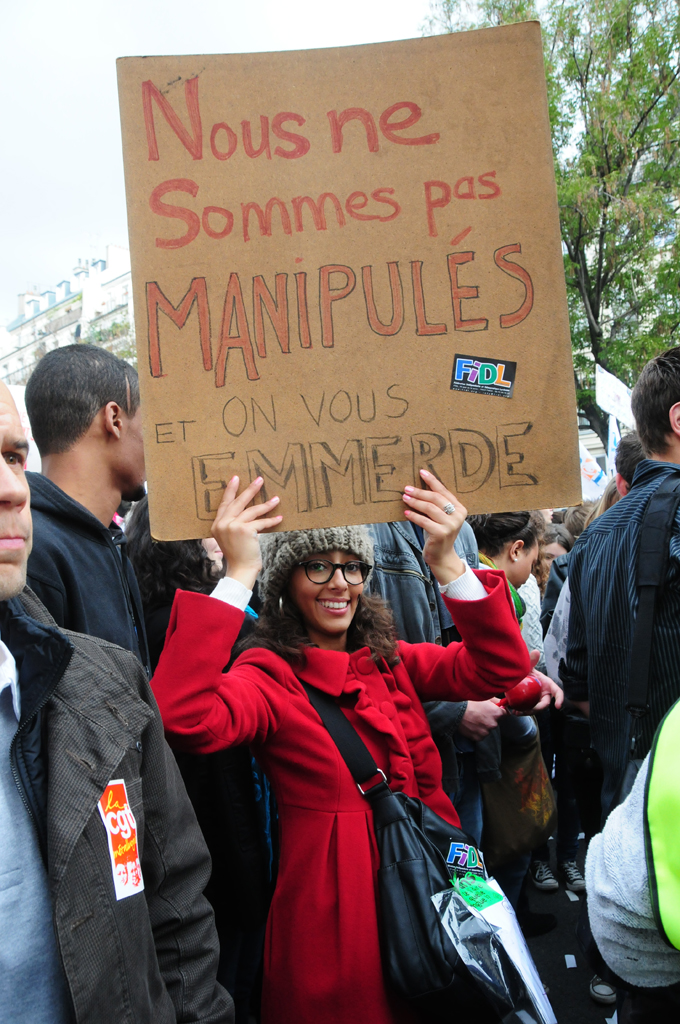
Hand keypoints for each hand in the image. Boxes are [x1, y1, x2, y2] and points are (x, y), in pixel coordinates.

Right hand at [211, 476, 281, 590]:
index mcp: (217, 525)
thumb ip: (234, 524)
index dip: (230, 491)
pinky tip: (279, 518)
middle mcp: (222, 524)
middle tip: (259, 479)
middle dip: (250, 490)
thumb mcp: (231, 537)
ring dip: (266, 504)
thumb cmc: (238, 555)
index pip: (224, 504)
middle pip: (238, 502)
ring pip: (252, 510)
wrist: (241, 569)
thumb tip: (250, 511)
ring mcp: (232, 526)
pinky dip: (271, 520)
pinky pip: (261, 522)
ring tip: (276, 498)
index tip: (236, 478)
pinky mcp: (244, 530)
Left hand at [402, 470, 466, 584]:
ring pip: (430, 508)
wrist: (441, 556)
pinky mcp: (441, 534)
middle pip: (436, 498)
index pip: (444, 491)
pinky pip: (424, 521)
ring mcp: (450, 525)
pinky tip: (406, 512)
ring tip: (404, 498)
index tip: (421, 472)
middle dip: (420, 491)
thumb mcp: (439, 517)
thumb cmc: (438, 533)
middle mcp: (458, 516)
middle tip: (407, 488)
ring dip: (415, 502)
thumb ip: (435, 504)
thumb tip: (420, 486)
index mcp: (460, 508)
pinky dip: (414, 515)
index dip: (432, 480)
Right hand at [457, 699, 505, 740]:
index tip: (493, 710)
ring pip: (487, 729)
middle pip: (496, 722)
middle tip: (480, 713)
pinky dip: (477, 731)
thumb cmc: (468, 702)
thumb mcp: (484, 698)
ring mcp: (486, 732)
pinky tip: (471, 725)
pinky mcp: (478, 738)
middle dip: (490, 719)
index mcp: (496, 713)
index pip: (505, 714)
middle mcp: (493, 724)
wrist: (455, 711)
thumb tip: (502, 705)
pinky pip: (480, 735)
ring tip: (473, 719)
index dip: (499, 711)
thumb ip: (496, 701)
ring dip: (483, 725)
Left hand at [523, 651, 563, 711]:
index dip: (560, 699)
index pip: (558, 693)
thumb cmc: (528, 672)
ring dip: (527, 712)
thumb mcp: (529, 667)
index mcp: (549, 686)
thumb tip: (536, 651)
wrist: (520, 678)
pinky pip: (528, 709)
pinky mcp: (531, 704)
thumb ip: (532, 660)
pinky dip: (522, 711)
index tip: (558, 706)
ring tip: (517, 712)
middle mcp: (545, 694)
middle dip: (537, 709)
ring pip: (535, 709)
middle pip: (544, 705)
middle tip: (527, 710)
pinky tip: (514, 712)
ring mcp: (538, 700)